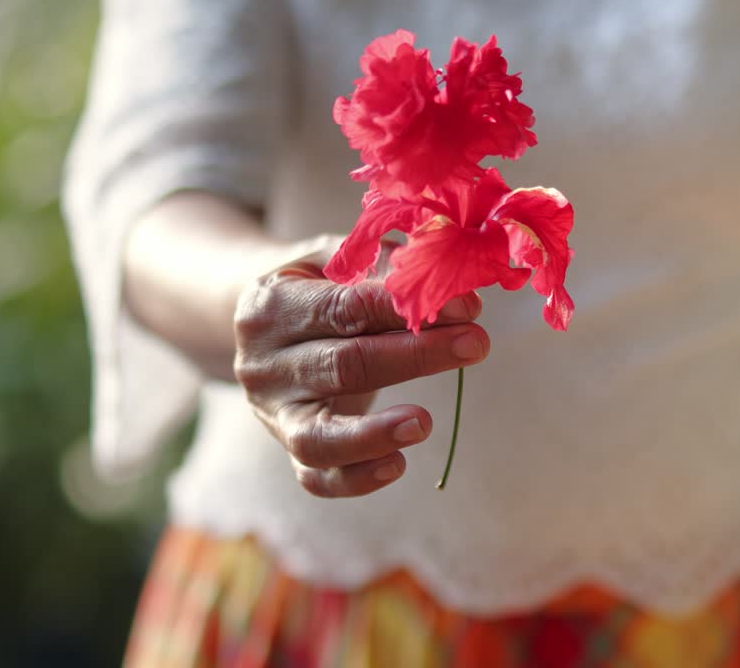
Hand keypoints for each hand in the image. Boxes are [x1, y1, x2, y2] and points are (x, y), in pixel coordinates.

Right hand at [233, 255, 487, 497]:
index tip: (466, 306)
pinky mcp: (287, 447)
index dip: (405, 307)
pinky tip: (398, 464)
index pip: (345, 307)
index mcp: (272, 304)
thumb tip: (458, 292)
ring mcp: (272, 412)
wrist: (265, 329)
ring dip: (375, 433)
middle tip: (476, 344)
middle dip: (416, 356)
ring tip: (425, 423)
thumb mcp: (338, 262)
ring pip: (318, 437)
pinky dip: (356, 478)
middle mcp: (263, 362)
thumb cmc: (317, 287)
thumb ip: (387, 269)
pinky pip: (316, 477)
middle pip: (343, 365)